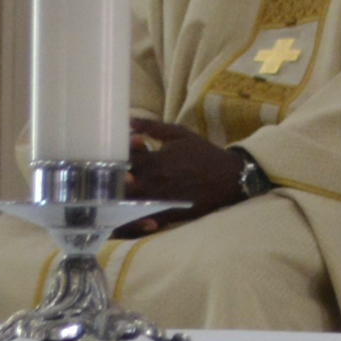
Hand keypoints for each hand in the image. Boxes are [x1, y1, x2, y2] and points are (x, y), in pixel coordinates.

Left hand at [123, 118, 255, 215]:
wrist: (230, 177)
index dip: (113, 160)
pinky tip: (131, 211)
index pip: (121, 161)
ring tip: (118, 194)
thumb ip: (152, 127)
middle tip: (110, 178)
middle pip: (118, 185)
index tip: (114, 158)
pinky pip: (141, 220)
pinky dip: (132, 217)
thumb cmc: (204, 153)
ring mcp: (158, 200)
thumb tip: (128, 120)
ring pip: (126, 204)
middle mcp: (152, 181)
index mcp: (153, 160)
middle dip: (111, 181)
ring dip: (119, 198)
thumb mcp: (180, 134)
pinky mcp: (166, 215)